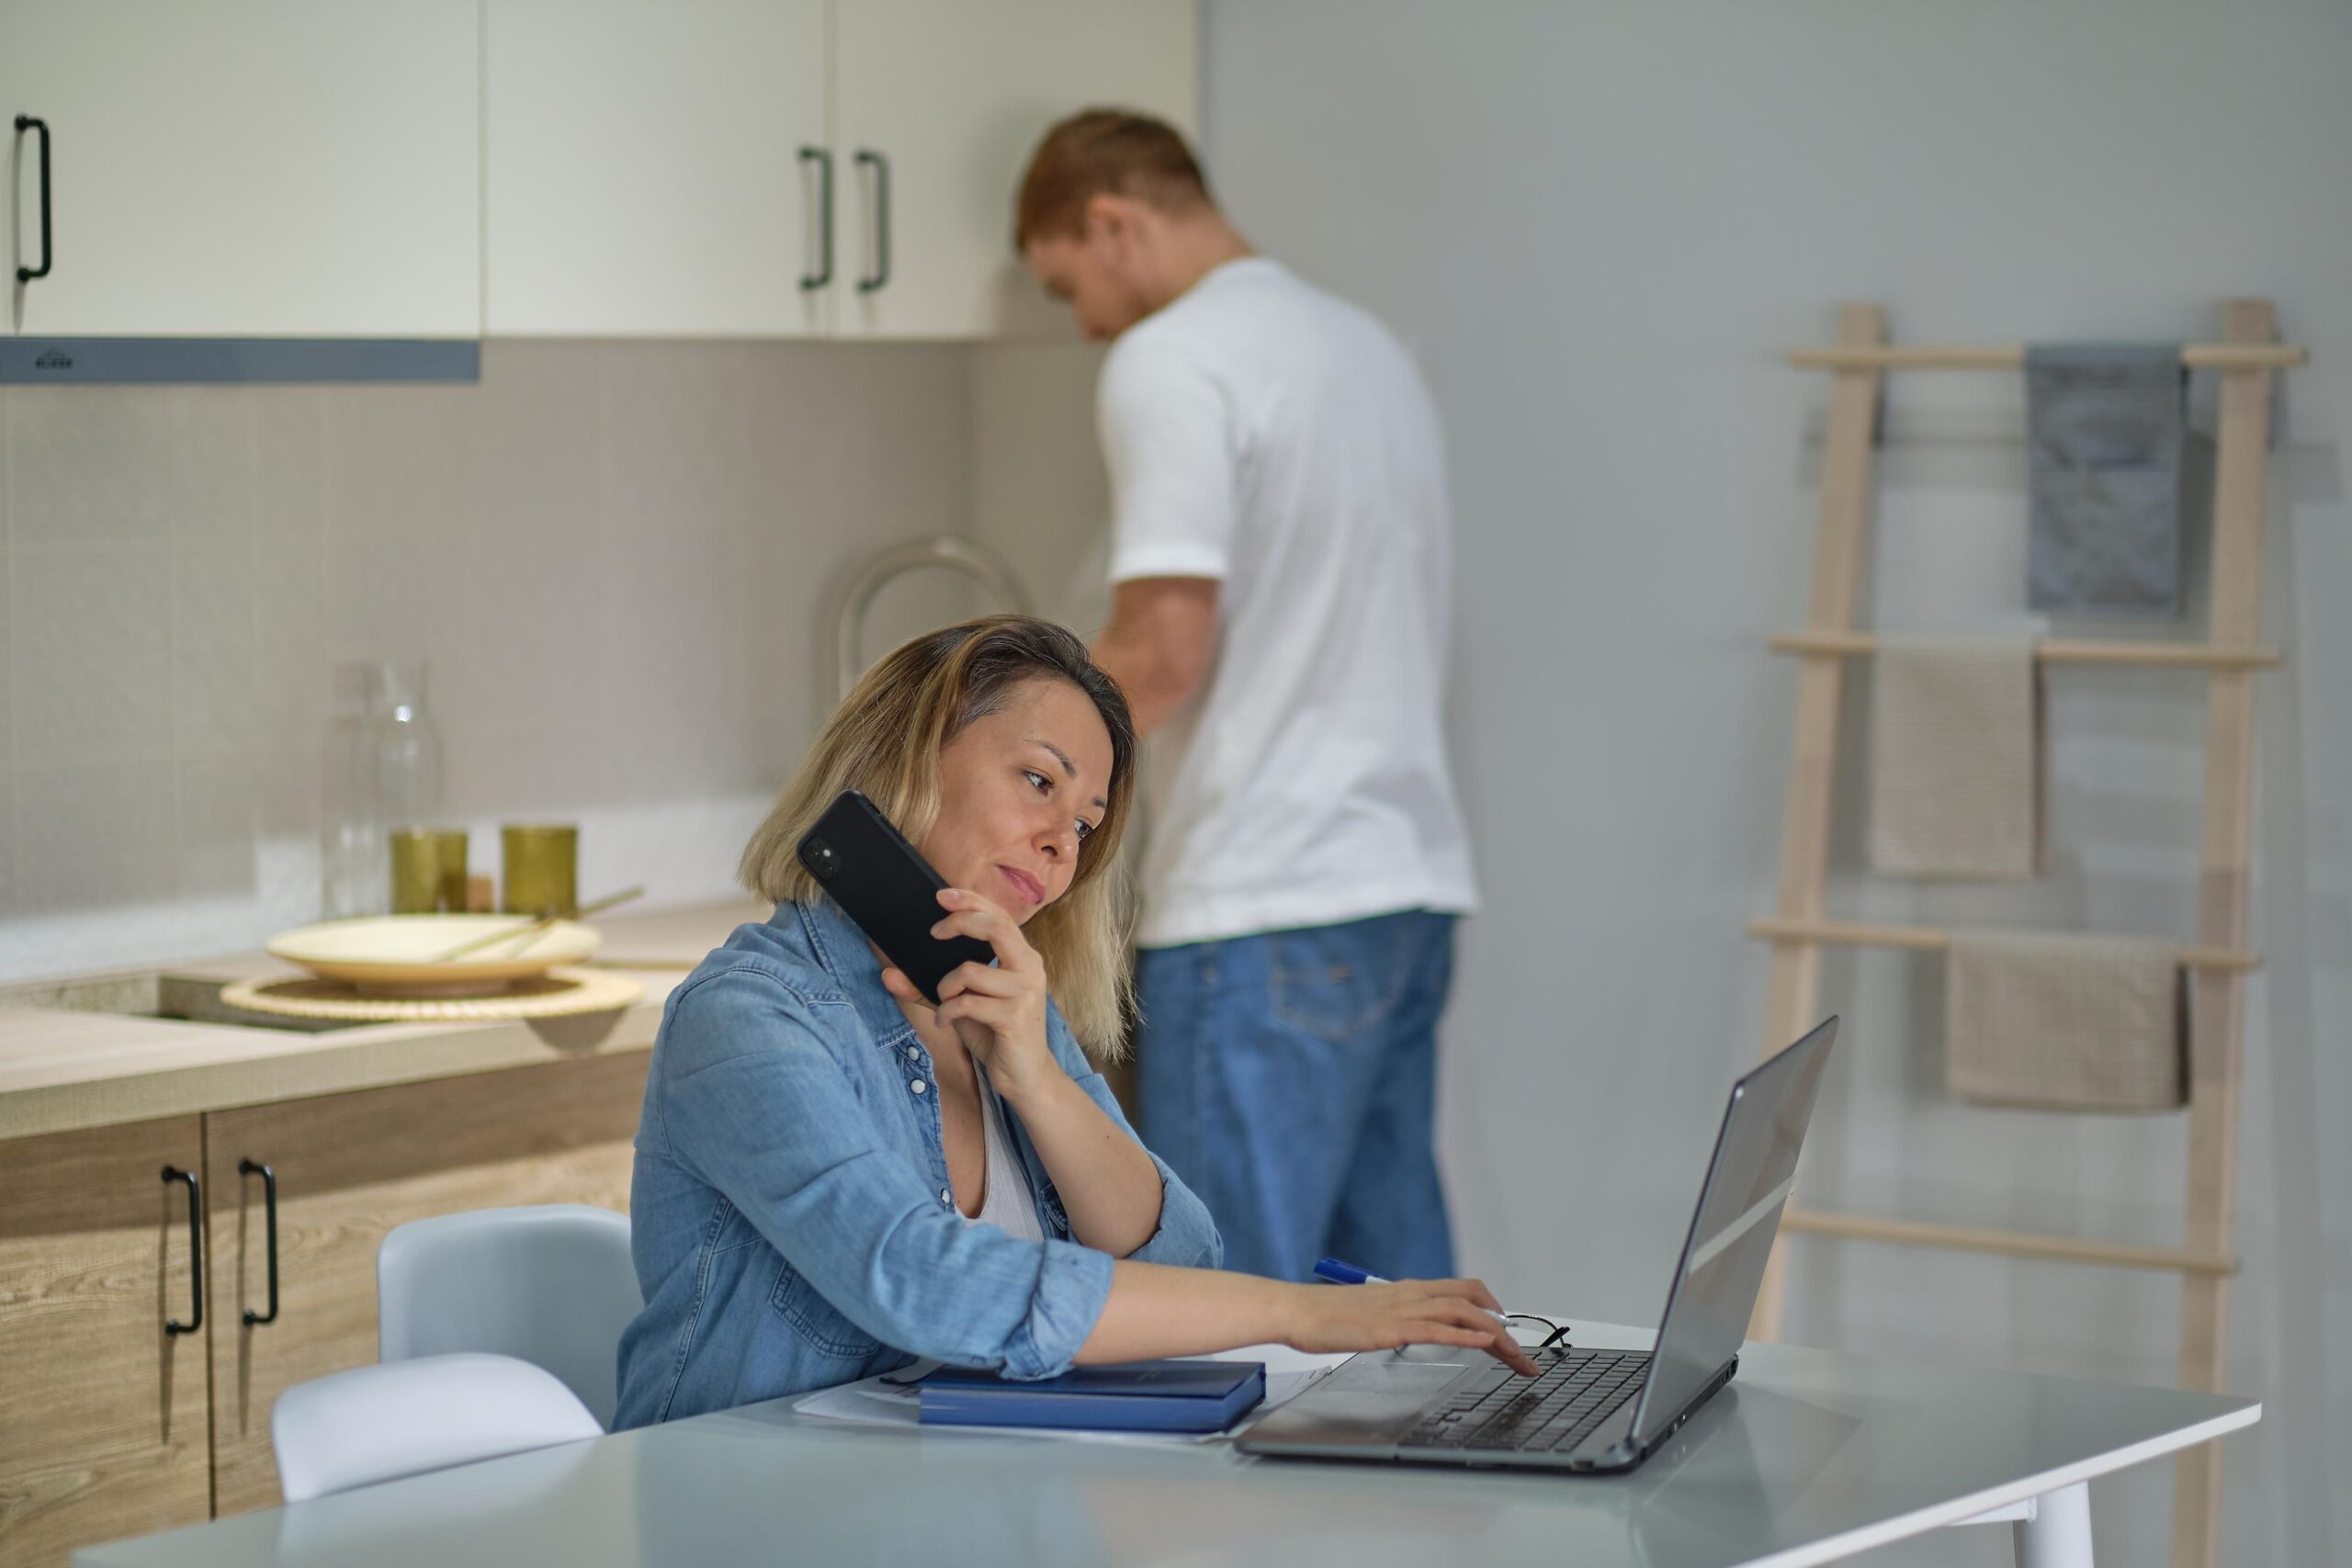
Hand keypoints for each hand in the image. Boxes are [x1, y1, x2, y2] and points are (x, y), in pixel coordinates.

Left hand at [878, 888, 1059, 1101]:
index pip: (999, 915)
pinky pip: (967, 1002)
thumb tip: (888, 974)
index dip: (971, 900)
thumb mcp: (962, 1005)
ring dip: (945, 987)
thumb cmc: (996, 1033)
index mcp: (1021, 957)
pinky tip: (946, 1021)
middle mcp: (1029, 968)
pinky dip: (947, 1011)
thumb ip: (928, 987)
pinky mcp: (1015, 1017)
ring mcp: (1025, 992)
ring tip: (944, 1003)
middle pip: (995, 926)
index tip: (941, 895)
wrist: (1026, 1076)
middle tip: (933, 933)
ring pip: (970, 970)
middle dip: (959, 922)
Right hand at [1283, 1278, 1539, 1376]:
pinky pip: (1438, 1329)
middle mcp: (1411, 1294)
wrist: (1297, 1311)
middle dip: (1506, 1329)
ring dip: (1497, 1335)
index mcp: (1407, 1290)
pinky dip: (1466, 1334)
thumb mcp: (1369, 1313)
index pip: (1462, 1291)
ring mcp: (1403, 1309)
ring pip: (1463, 1312)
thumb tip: (1409, 1328)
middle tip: (1524, 1358)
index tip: (1508, 1333)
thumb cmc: (1325, 1315)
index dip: (1492, 1308)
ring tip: (1517, 1358)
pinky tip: (1486, 1343)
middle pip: (1473, 1301)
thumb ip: (1394, 1317)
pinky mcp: (1392, 1327)